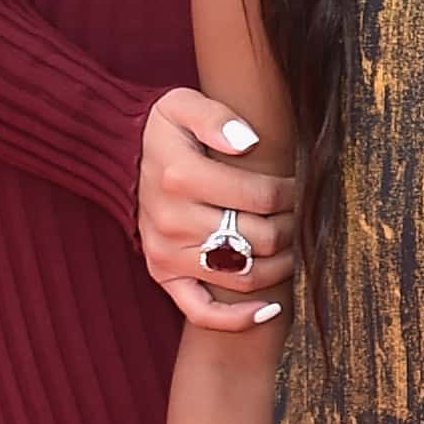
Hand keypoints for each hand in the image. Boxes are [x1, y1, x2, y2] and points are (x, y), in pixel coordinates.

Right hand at [141, 87, 295, 328]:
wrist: (124, 158)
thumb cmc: (168, 132)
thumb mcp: (182, 104)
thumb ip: (216, 116)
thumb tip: (249, 141)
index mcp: (180, 177)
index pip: (260, 197)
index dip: (290, 193)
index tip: (297, 186)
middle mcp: (172, 221)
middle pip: (258, 238)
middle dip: (291, 227)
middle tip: (299, 216)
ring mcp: (167, 254)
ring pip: (242, 275)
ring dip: (279, 266)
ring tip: (292, 248)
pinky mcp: (164, 276)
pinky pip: (202, 312)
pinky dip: (237, 319)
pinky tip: (269, 310)